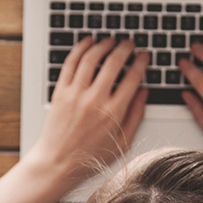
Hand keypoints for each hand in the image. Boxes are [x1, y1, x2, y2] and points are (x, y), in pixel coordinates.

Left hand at [27, 37, 148, 184]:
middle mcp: (95, 100)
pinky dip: (80, 48)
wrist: (57, 163)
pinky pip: (70, 64)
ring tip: (110, 40)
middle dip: (125, 48)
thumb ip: (136, 115)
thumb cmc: (89, 156)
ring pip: (91, 58)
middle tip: (129, 43)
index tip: (144, 55)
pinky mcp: (60, 92)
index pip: (133, 77)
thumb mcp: (122, 142)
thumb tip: (144, 93)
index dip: (141, 62)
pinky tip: (87, 42)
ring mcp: (75, 95)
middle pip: (113, 62)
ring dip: (103, 44)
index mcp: (113, 112)